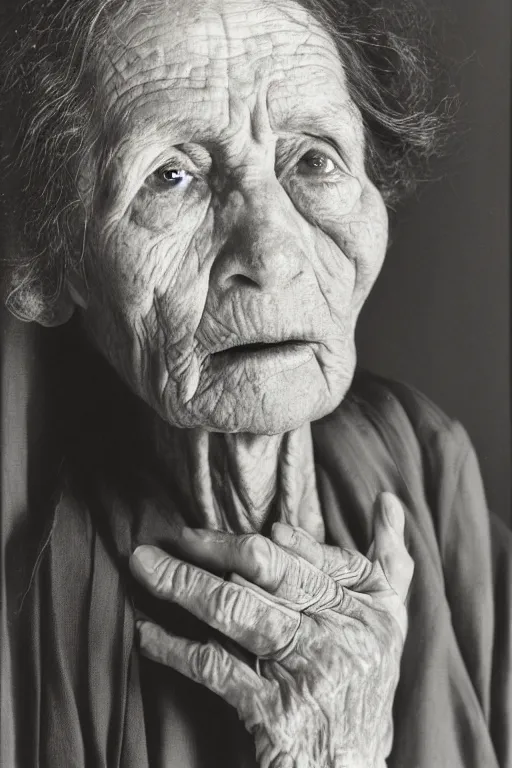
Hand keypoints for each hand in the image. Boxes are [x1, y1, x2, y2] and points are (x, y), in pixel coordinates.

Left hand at [130, 492, 413, 767]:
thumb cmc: (363, 687)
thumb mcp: (389, 624)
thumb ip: (390, 561)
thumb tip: (387, 498)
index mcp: (376, 609)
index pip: (325, 558)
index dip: (285, 541)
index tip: (255, 529)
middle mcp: (347, 636)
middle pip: (276, 575)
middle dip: (220, 548)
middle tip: (181, 534)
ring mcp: (311, 673)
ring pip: (239, 611)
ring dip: (185, 584)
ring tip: (145, 565)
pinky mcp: (275, 713)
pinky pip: (216, 667)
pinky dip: (176, 648)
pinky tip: (148, 633)